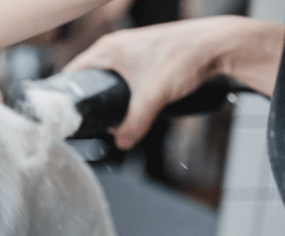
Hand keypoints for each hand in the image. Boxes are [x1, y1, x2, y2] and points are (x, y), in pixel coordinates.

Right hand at [64, 15, 283, 149]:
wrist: (218, 44)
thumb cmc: (185, 57)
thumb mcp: (154, 97)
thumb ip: (135, 123)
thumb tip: (122, 142)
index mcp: (108, 49)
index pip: (73, 72)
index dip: (67, 92)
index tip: (66, 112)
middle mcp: (116, 45)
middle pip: (89, 75)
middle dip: (89, 97)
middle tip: (91, 118)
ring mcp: (131, 48)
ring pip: (108, 74)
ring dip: (108, 93)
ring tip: (111, 112)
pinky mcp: (146, 53)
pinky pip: (123, 73)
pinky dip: (123, 87)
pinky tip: (131, 100)